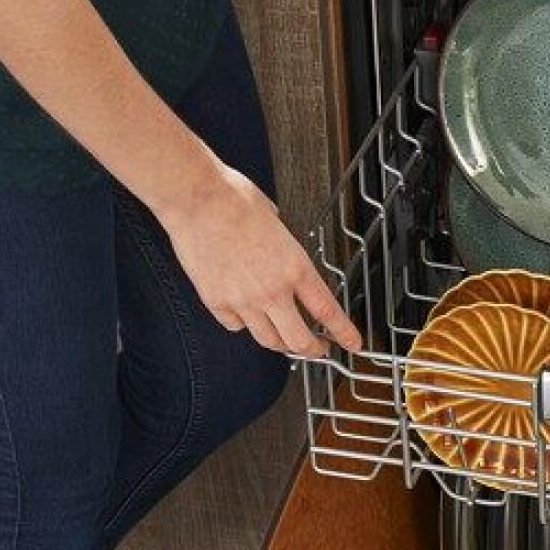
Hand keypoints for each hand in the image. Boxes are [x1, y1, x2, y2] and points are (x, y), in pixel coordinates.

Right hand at [154, 168, 363, 357]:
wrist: (197, 199)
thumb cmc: (233, 199)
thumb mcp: (276, 219)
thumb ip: (283, 243)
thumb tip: (281, 246)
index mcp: (294, 266)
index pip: (327, 311)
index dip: (344, 333)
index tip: (352, 343)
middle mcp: (272, 289)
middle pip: (299, 340)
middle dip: (313, 350)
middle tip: (317, 350)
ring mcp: (243, 300)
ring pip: (267, 339)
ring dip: (279, 343)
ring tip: (283, 339)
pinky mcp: (216, 301)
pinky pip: (234, 325)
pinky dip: (241, 324)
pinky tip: (243, 315)